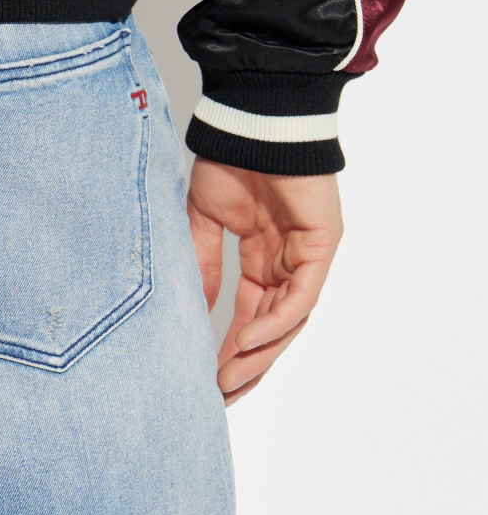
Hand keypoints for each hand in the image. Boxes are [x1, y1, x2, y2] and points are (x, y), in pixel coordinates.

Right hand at [186, 158, 341, 404]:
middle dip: (248, 364)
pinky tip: (249, 341)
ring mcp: (307, 256)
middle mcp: (288, 262)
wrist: (254, 119)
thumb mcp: (204, 218)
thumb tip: (192, 310)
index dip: (231, 347)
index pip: (252, 314)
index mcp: (263, 257)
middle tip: (221, 394)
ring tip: (230, 377)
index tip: (207, 378)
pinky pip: (301, 296)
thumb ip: (203, 263)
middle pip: (274, 328)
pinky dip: (276, 322)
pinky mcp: (321, 246)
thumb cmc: (230, 158)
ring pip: (289, 320)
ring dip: (261, 353)